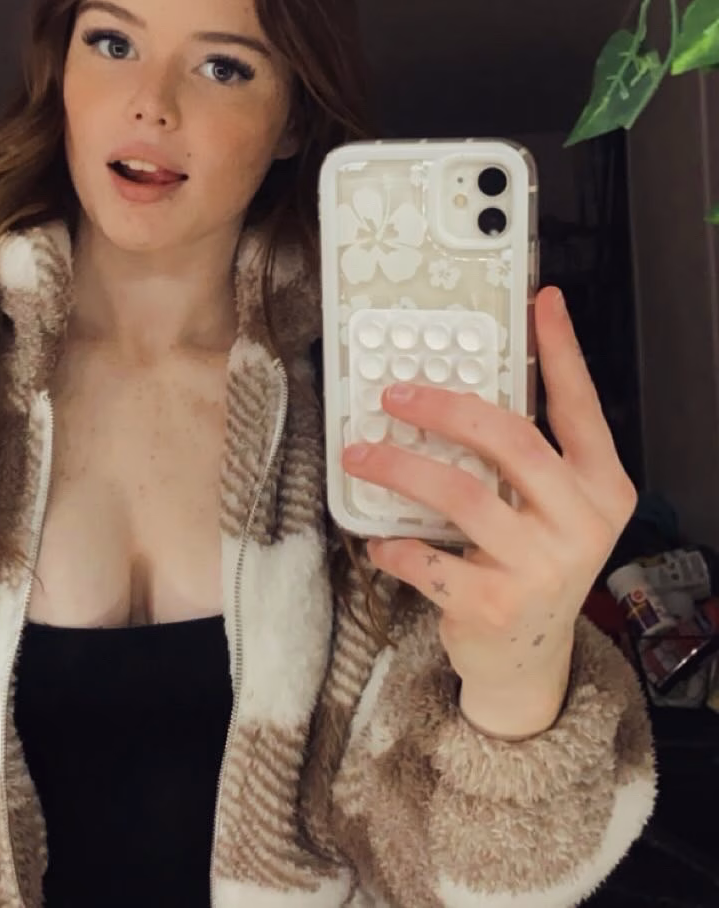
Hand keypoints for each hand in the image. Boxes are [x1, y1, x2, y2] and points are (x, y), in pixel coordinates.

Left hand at [342, 287, 636, 728]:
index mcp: (601, 489)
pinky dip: (394, 544)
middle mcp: (581, 524)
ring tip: (362, 451)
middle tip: (397, 391)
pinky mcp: (495, 604)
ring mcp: (541, 567)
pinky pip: (428, 558)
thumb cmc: (532, 565)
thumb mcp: (551, 510)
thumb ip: (526, 458)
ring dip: (401, 466)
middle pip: (512, 442)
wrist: (528, 662)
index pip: (581, 407)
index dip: (561, 351)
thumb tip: (462, 389)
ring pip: (461, 494)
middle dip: (447, 407)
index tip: (541, 301)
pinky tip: (378, 539)